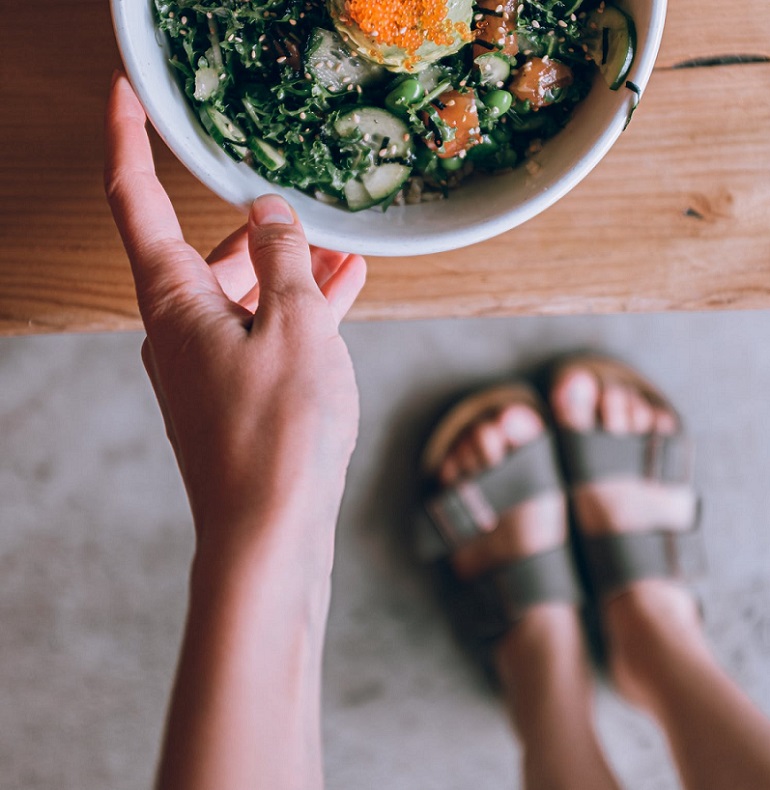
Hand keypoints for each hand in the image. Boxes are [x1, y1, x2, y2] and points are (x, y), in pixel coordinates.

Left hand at [104, 73, 366, 571]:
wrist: (271, 538)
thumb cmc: (280, 435)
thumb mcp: (295, 324)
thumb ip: (283, 257)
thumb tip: (268, 211)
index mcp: (174, 304)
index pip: (138, 201)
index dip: (129, 141)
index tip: (128, 95)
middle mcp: (177, 334)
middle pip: (201, 254)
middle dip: (251, 227)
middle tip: (293, 202)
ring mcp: (205, 370)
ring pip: (243, 300)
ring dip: (289, 274)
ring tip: (346, 254)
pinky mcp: (235, 400)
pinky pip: (264, 339)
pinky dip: (297, 317)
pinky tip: (342, 303)